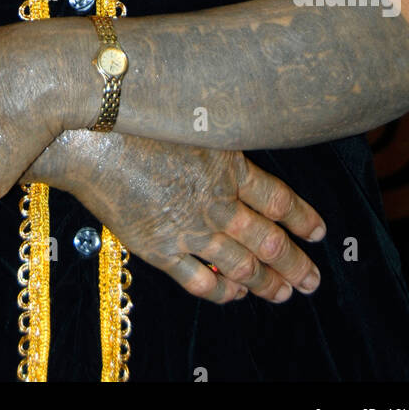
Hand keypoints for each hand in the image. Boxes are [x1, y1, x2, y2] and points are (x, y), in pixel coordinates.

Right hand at [36, 130, 323, 303]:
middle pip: (268, 239)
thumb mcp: (189, 117)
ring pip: (240, 264)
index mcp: (227, 164)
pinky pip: (200, 279)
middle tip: (312, 280)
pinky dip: (221, 290)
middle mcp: (216, 200)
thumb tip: (233, 144)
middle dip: (294, 262)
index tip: (319, 232)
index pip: (278, 199)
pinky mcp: (160, 247)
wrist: (89, 136)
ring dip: (266, 282)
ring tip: (283, 293)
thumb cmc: (134, 115)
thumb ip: (216, 138)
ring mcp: (190, 227)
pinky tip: (233, 294)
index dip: (302, 218)